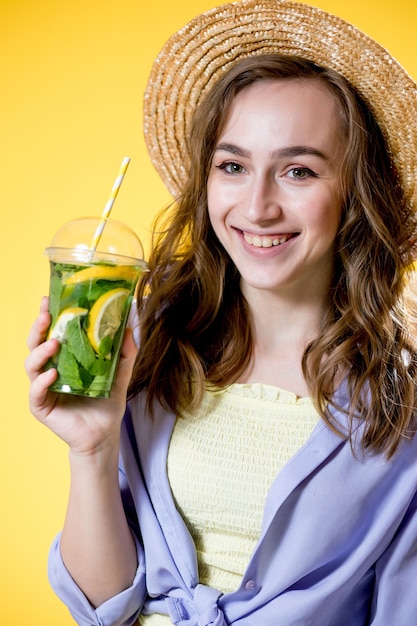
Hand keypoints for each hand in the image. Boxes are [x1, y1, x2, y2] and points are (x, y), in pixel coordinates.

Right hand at [25, 297, 136, 455]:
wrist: (105, 433)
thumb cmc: (107, 401)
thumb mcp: (120, 372)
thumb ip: (125, 350)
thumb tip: (131, 324)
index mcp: (64, 358)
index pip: (51, 332)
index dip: (48, 315)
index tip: (49, 298)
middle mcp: (49, 369)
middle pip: (35, 343)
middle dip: (38, 327)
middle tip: (46, 314)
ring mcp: (43, 387)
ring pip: (31, 365)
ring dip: (40, 351)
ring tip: (54, 343)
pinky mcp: (41, 406)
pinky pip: (36, 391)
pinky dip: (42, 381)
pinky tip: (53, 374)